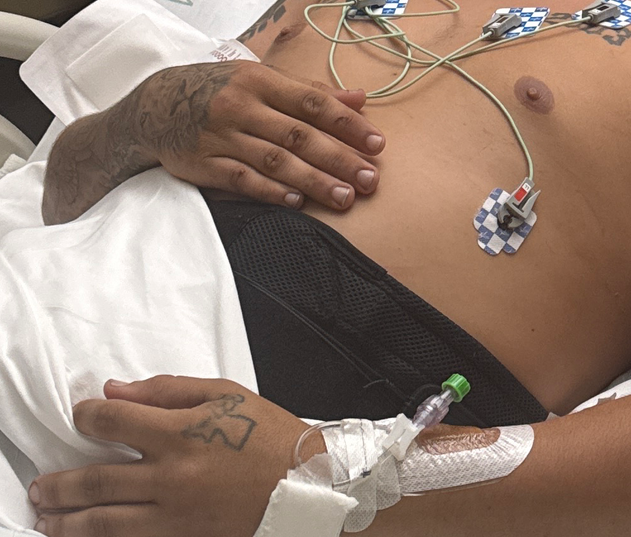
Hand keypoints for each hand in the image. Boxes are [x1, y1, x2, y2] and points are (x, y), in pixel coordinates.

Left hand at [30, 377, 306, 536]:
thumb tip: (118, 391)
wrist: (305, 488)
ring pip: (101, 521)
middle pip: (94, 479)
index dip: (87, 416)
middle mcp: (170, 475)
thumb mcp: (227, 395)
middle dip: (60, 482)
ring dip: (66, 520)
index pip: (111, 422)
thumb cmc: (272, 438)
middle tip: (44, 484)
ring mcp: (172, 513)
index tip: (82, 416)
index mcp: (181, 432)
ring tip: (49, 516)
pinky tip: (87, 535)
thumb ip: (168, 390)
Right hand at [132, 60, 384, 210]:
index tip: (377, 143)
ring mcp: (220, 136)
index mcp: (260, 81)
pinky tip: (296, 201)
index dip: (347, 124)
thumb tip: (360, 98)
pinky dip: (270, 191)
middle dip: (338, 159)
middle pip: (299, 136)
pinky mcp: (203, 162)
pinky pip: (241, 180)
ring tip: (344, 197)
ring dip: (313, 180)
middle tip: (369, 179)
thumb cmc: (219, 89)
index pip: (312, 103)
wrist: (151, 105)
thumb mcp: (260, 79)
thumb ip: (311, 92)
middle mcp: (241, 106)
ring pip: (275, 161)